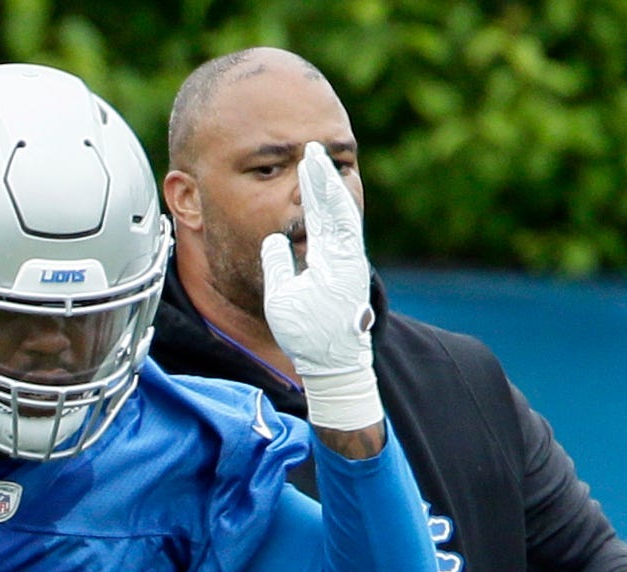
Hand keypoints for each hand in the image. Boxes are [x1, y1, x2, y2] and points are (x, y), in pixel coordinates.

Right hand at [260, 143, 381, 436]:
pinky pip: (345, 233)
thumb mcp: (282, 301)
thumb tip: (274, 238)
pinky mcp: (351, 273)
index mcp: (332, 259)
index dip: (316, 180)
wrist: (339, 366)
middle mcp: (347, 257)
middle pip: (337, 207)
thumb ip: (277, 264)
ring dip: (331, 193)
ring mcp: (352, 264)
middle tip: (314, 151)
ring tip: (322, 171)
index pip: (325, 209)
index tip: (308, 156)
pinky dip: (336, 213)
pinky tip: (331, 204)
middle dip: (324, 178)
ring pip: (344, 218)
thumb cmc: (308, 337)